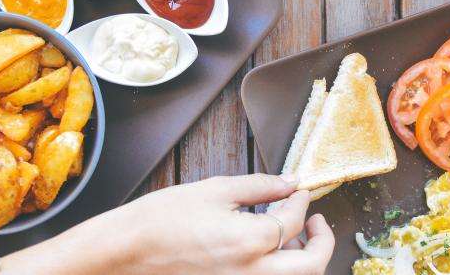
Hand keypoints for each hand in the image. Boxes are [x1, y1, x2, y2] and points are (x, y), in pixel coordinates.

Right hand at [114, 174, 333, 273]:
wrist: (126, 252)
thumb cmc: (162, 219)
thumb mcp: (214, 191)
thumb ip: (259, 186)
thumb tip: (289, 182)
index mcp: (250, 242)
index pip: (293, 220)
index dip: (301, 201)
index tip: (298, 191)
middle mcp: (252, 274)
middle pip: (311, 266)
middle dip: (323, 242)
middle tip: (316, 222)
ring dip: (303, 260)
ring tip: (293, 237)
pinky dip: (278, 270)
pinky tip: (267, 253)